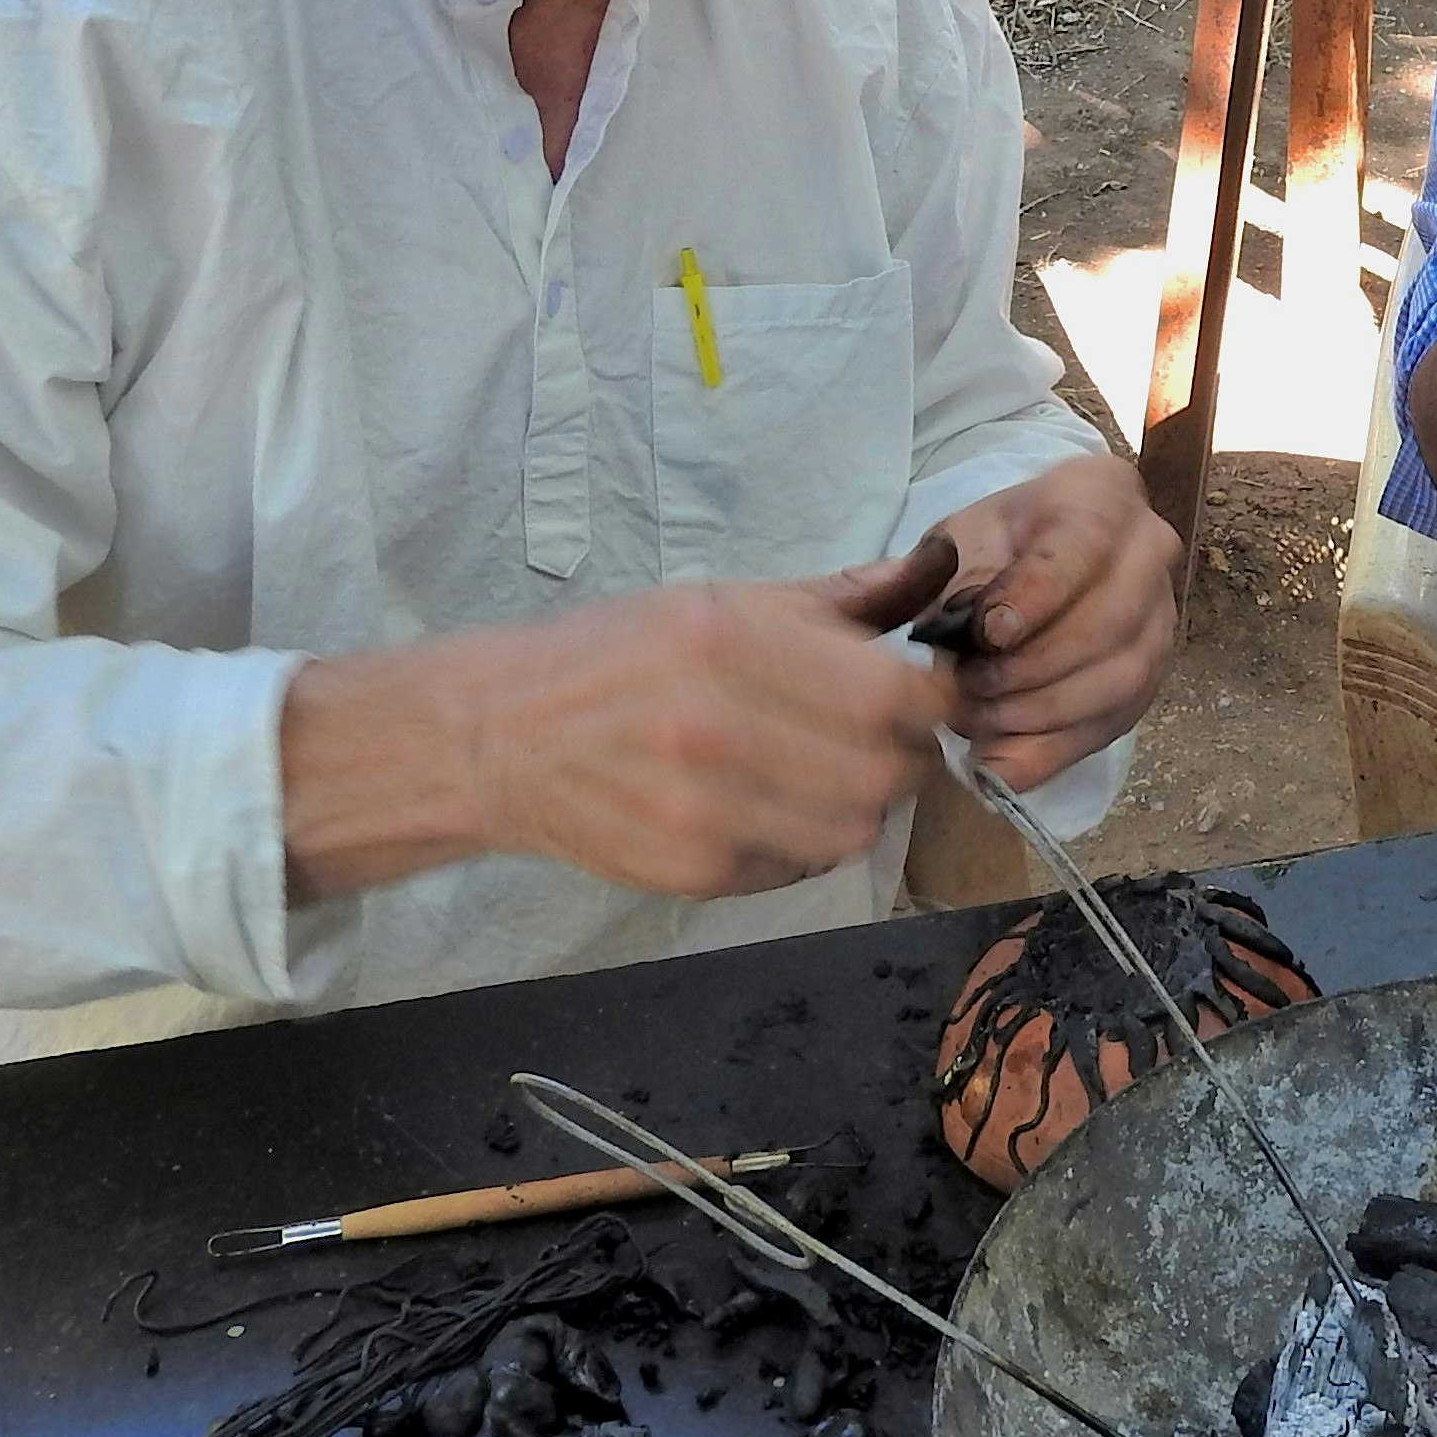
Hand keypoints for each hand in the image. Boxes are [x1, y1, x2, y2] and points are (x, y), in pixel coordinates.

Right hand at [281, 579, 962, 904]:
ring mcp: (701, 808)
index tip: (930, 699)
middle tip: (886, 742)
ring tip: (830, 775)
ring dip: (862, 805)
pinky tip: (775, 809)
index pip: (891, 693)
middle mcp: (715, 724)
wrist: (498, 736)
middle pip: (883, 769)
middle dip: (905, 757)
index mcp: (729, 638)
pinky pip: (797, 867)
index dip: (932, 702)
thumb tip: (937, 566)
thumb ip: (836, 598)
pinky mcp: (690, 870)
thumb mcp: (720, 600)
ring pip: (851, 829)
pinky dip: (806, 843)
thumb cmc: (618, 654)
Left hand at [887, 453, 1179, 787]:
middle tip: (968, 686)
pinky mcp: (1152, 679)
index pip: (1084, 544)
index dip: (1036, 595)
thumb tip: (911, 608)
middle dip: (1032, 666)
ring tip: (976, 718)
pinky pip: (1113, 723)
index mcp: (1104, 495)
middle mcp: (1151, 552)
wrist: (1034, 560)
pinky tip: (998, 757)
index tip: (986, 633)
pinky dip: (1051, 749)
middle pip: (1110, 620)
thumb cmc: (996, 544)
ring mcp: (1161, 619)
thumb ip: (932, 572)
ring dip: (1040, 712)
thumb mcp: (958, 539)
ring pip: (1120, 679)